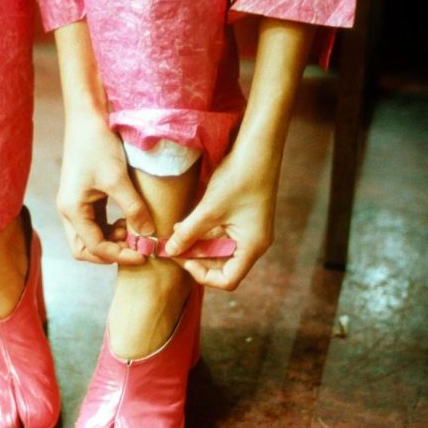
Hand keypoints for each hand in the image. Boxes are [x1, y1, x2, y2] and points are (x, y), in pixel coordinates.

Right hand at [57, 114, 155, 263]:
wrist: (87, 117)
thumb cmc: (98, 144)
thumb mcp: (118, 178)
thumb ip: (133, 208)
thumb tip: (148, 235)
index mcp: (72, 210)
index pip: (94, 247)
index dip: (120, 255)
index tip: (143, 254)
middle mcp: (68, 211)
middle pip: (85, 249)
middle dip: (110, 253)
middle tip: (136, 248)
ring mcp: (74, 204)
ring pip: (90, 237)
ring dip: (111, 240)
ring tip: (134, 230)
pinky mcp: (83, 197)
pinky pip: (95, 223)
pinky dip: (110, 228)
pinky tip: (127, 220)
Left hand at [164, 143, 279, 289]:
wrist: (258, 148)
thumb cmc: (238, 178)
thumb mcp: (208, 209)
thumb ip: (188, 233)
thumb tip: (169, 250)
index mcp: (252, 246)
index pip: (228, 280)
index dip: (202, 275)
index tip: (183, 259)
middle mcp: (253, 243)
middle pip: (222, 265)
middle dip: (196, 258)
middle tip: (173, 248)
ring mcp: (249, 230)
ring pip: (219, 249)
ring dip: (196, 244)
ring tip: (174, 234)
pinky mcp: (243, 218)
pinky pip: (221, 234)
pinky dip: (202, 232)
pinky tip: (183, 223)